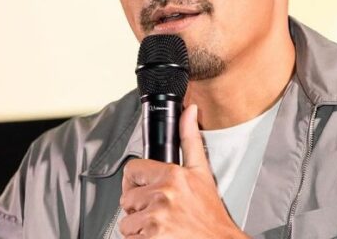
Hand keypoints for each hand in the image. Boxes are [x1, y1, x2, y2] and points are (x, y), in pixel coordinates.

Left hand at [119, 104, 248, 238]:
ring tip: (161, 227)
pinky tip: (159, 237)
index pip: (131, 170)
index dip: (136, 182)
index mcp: (172, 175)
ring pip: (126, 221)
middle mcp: (163, 195)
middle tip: (160, 213)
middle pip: (126, 198)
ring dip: (138, 227)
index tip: (145, 190)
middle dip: (138, 208)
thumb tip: (189, 110)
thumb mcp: (202, 172)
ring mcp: (156, 219)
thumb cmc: (210, 214)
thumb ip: (190, 139)